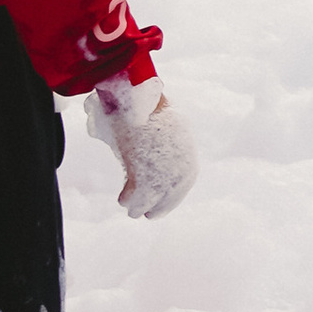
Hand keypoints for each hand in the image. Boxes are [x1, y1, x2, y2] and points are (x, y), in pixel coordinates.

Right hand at [88, 78, 197, 219]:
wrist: (143, 102)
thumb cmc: (156, 116)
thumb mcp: (174, 138)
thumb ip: (172, 159)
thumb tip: (165, 172)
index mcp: (189, 171)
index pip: (173, 199)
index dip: (159, 201)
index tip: (147, 202)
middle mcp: (179, 180)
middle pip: (159, 209)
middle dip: (146, 205)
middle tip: (134, 201)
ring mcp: (161, 181)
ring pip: (140, 208)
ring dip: (132, 203)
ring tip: (127, 196)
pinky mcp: (141, 180)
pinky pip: (128, 200)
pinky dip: (124, 197)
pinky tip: (123, 191)